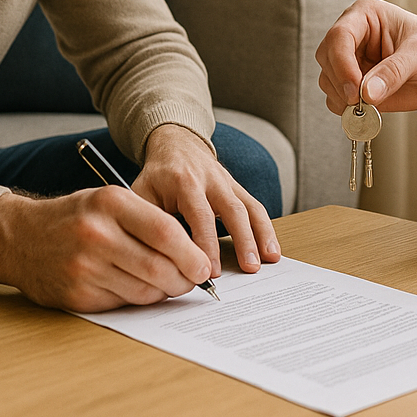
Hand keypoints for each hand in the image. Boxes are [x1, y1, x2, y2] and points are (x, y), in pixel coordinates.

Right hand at [0, 185, 210, 311]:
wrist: (18, 237)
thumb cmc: (74, 217)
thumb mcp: (108, 201)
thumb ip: (147, 220)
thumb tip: (193, 252)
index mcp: (109, 203)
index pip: (165, 231)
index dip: (191, 253)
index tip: (203, 265)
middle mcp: (96, 234)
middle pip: (159, 266)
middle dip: (184, 279)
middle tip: (193, 281)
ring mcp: (84, 267)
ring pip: (145, 290)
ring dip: (164, 293)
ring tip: (168, 284)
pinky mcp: (77, 294)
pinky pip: (123, 303)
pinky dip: (139, 300)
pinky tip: (138, 288)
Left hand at [132, 124, 280, 276]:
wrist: (177, 145)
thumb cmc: (157, 176)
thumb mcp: (143, 194)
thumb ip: (150, 222)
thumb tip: (156, 257)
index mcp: (184, 181)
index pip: (200, 215)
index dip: (207, 244)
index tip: (209, 272)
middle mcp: (211, 179)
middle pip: (232, 210)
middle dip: (242, 240)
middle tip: (248, 268)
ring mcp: (228, 182)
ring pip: (250, 208)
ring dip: (260, 235)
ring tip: (269, 260)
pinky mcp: (238, 188)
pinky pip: (256, 207)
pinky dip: (267, 229)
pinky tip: (272, 250)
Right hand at [315, 0, 416, 114]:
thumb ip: (394, 72)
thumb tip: (368, 92)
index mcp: (365, 14)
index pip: (339, 35)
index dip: (342, 63)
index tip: (355, 88)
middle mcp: (352, 36)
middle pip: (326, 57)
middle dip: (341, 82)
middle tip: (361, 101)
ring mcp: (349, 60)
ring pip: (327, 79)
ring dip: (342, 97)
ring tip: (369, 106)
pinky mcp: (351, 83)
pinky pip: (335, 98)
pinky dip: (345, 109)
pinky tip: (365, 111)